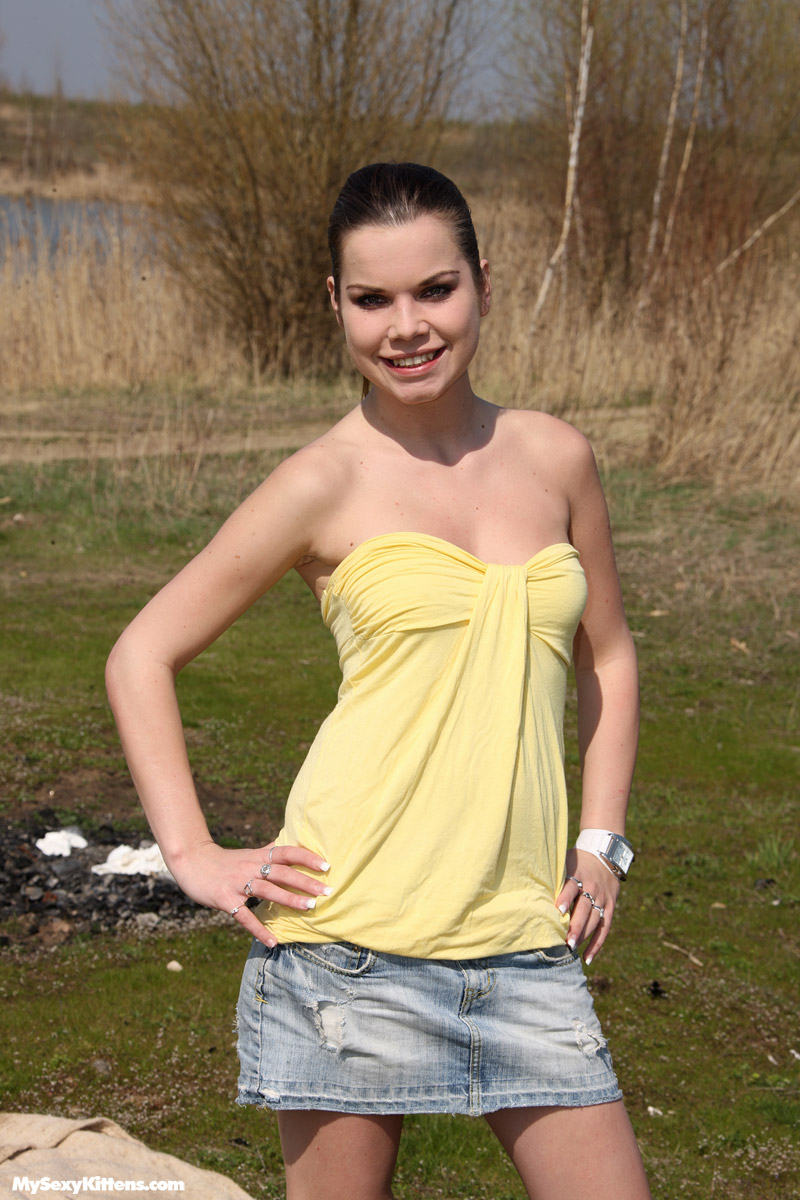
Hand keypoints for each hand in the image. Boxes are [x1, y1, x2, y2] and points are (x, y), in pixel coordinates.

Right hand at [167, 839, 330, 947]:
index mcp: (258, 856)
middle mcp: (250, 868)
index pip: (286, 852)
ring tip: (309, 907)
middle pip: (281, 872)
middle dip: (305, 881)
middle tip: (327, 890)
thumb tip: (288, 842)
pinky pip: (243, 917)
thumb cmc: (225, 861)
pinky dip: (258, 930)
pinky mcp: (225, 900)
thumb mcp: (248, 853)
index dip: (306, 857)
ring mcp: (237, 884)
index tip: (326, 864)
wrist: (191, 861)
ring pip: (267, 890)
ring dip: (289, 899)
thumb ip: (268, 851)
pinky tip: (272, 942)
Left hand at [555, 848, 620, 963]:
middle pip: (584, 909)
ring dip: (583, 936)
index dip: (565, 898)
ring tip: (571, 949)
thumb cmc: (577, 862)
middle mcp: (593, 888)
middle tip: (566, 942)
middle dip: (576, 926)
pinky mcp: (611, 907)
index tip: (557, 910)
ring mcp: (603, 899)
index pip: (572, 887)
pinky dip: (596, 945)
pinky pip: (604, 929)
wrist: (605, 856)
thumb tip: (529, 887)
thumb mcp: (565, 862)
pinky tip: (586, 959)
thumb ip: (554, 875)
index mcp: (579, 875)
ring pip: (594, 920)